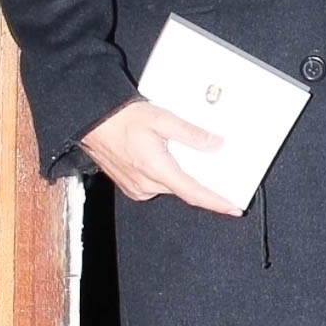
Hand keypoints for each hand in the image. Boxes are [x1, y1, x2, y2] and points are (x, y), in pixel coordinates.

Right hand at [80, 99, 241, 214]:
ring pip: (170, 185)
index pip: (194, 193)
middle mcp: (146, 184)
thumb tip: (215, 144)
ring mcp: (137, 187)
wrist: (91, 121)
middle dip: (201, 181)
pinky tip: (167, 155)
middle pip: (184, 189)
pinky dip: (167, 173)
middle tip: (217, 167)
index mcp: (157, 170)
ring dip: (182, 174)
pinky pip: (157, 183)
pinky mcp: (130, 185)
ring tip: (184, 153)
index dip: (217, 202)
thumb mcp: (162, 119)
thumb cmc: (120, 119)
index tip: (234, 207)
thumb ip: (191, 134)